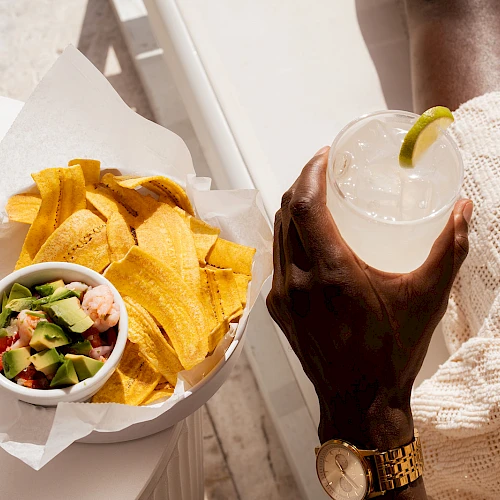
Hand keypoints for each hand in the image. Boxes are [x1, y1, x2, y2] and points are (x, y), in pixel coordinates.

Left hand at [266, 147, 472, 449]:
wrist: (359, 400)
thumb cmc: (392, 351)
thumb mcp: (427, 298)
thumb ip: (448, 249)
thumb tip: (463, 210)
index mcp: (332, 273)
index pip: (305, 206)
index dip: (310, 172)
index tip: (325, 156)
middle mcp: (299, 281)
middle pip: (286, 213)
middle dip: (302, 184)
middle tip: (324, 170)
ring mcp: (283, 296)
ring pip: (278, 234)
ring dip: (293, 209)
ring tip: (316, 195)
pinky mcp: (278, 308)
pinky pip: (278, 258)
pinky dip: (289, 236)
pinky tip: (308, 234)